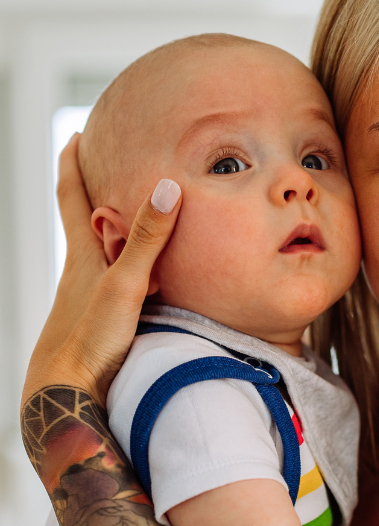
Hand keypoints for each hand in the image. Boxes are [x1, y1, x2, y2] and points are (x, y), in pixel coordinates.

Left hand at [22, 133, 180, 406]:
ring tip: (137, 220)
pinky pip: (119, 282)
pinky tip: (148, 281)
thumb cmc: (88, 338)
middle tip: (110, 169)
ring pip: (102, 255)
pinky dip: (131, 271)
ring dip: (118, 236)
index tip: (77, 135)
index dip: (73, 164)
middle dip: (95, 194)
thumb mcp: (124, 284)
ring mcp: (90, 297)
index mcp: (82, 255)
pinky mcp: (101, 321)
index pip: (72, 197)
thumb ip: (148, 240)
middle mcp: (82, 272)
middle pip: (85, 222)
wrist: (65, 390)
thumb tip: (167, 187)